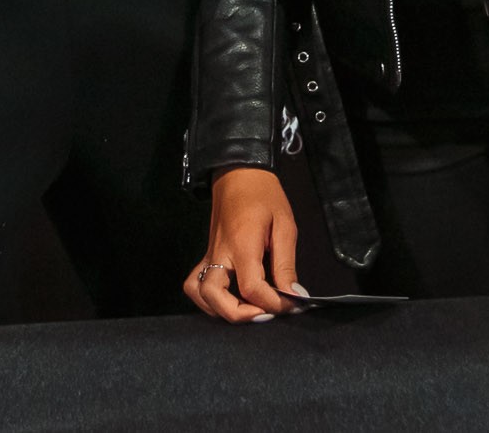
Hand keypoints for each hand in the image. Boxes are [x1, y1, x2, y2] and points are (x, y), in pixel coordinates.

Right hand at [184, 168, 302, 321]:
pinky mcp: (206, 256)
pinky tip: (227, 299)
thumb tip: (294, 295)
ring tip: (248, 308)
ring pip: (200, 295)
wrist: (239, 174)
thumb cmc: (264, 195)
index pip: (252, 287)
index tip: (291, 304)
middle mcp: (220, 253)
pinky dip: (207, 300)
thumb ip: (287, 264)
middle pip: (216, 297)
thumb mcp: (284, 225)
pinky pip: (195, 284)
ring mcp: (209, 255)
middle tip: (266, 312)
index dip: (273, 303)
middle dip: (242, 315)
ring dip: (222, 310)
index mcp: (242, 244)